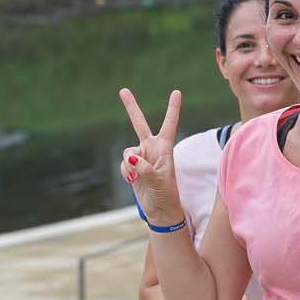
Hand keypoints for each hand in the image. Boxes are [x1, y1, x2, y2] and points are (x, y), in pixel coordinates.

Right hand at [119, 88, 185, 228]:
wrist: (159, 210)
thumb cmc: (166, 194)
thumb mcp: (159, 181)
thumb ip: (144, 168)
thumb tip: (130, 158)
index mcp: (165, 148)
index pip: (169, 124)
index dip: (172, 108)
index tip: (177, 92)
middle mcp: (152, 149)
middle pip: (139, 123)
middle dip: (131, 107)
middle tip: (123, 90)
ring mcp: (141, 157)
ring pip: (127, 152)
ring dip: (129, 165)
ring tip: (137, 177)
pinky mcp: (132, 167)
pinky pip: (124, 165)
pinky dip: (126, 173)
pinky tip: (133, 181)